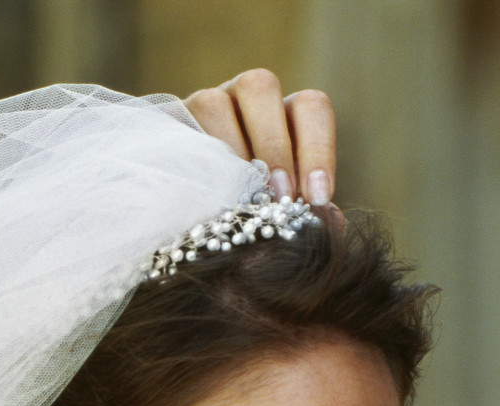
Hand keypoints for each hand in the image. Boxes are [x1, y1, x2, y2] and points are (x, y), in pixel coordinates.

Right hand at [182, 72, 336, 204]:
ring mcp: (202, 108)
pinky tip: (204, 195)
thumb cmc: (251, 214)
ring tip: (240, 197)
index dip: (318, 148)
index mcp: (283, 115)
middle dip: (273, 144)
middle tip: (279, 195)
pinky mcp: (169, 127)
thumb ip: (306, 211)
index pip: (310, 107)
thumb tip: (330, 223)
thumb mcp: (283, 210)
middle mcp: (243, 101)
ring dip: (230, 150)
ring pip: (213, 102)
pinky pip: (177, 128)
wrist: (191, 219)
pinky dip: (194, 159)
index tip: (318, 197)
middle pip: (261, 87)